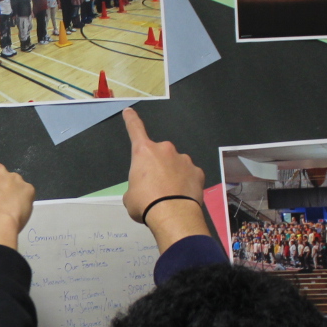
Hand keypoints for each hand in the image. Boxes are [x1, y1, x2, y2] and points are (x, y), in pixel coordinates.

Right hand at [120, 108, 211, 251]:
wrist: (172, 215)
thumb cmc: (145, 203)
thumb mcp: (130, 196)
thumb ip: (137, 185)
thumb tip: (145, 189)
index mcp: (144, 152)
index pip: (135, 130)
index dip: (131, 120)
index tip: (129, 111)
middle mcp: (165, 150)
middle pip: (158, 154)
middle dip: (157, 167)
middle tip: (154, 187)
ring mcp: (183, 159)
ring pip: (176, 164)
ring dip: (172, 175)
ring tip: (169, 195)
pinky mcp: (197, 171)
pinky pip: (189, 174)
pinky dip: (186, 183)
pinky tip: (182, 196)